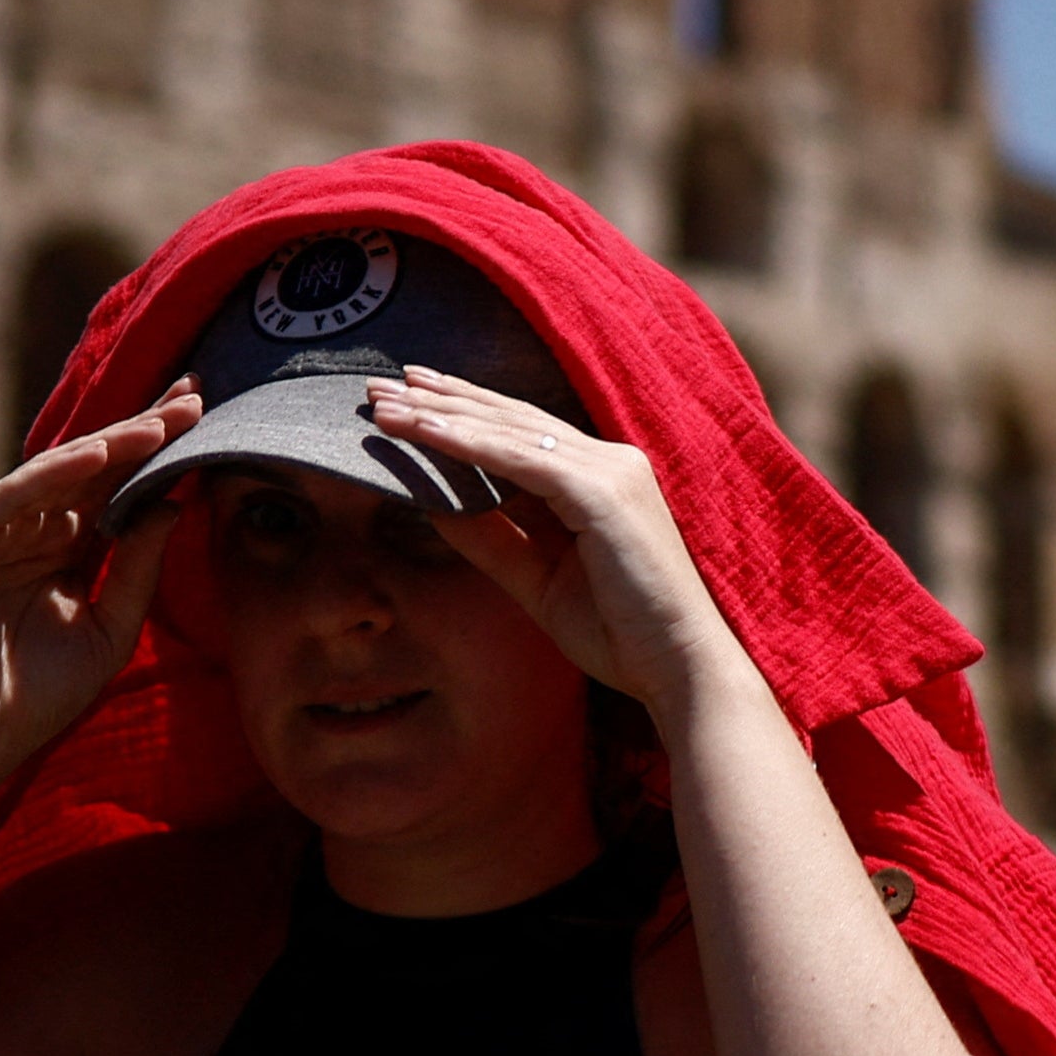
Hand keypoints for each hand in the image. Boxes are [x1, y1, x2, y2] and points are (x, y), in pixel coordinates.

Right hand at [0, 380, 201, 784]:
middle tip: (193, 395)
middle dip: (142, 432)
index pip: (118, 492)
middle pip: (94, 471)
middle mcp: (29, 532)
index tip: (204, 420)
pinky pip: (11, 497)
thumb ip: (138, 568)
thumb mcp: (109, 629)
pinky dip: (53, 474)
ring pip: (57, 476)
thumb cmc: (36, 698)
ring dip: (110, 446)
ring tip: (161, 424)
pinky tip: (99, 452)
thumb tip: (174, 503)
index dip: (157, 456)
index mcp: (65, 552)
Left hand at [362, 368, 749, 717]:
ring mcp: (609, 471)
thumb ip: (492, 540)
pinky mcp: (602, 493)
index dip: (462, 412)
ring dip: (441, 414)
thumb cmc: (620, 633)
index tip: (408, 400)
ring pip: (509, 430)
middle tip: (377, 386)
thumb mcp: (538, 580)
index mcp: (599, 478)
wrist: (678, 669)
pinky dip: (468, 443)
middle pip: (509, 418)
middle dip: (440, 399)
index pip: (519, 433)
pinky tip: (424, 432)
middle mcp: (608, 461)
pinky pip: (521, 460)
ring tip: (384, 404)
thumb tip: (433, 506)